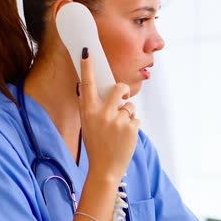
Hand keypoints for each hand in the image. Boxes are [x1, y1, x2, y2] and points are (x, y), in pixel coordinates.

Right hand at [77, 47, 139, 183]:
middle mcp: (102, 113)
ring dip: (127, 115)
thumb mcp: (87, 124)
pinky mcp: (131, 128)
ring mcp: (117, 120)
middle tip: (124, 97)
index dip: (87, 67)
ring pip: (129, 106)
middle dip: (124, 90)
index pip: (87, 84)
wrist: (104, 169)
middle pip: (120, 88)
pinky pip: (135, 119)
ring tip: (119, 130)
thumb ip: (89, 107)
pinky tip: (124, 138)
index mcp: (89, 111)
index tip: (87, 51)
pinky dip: (132, 127)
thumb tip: (85, 88)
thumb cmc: (96, 145)